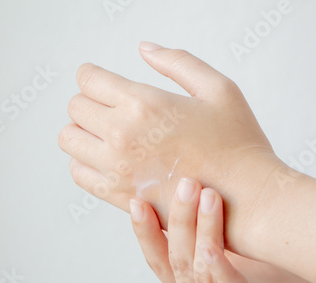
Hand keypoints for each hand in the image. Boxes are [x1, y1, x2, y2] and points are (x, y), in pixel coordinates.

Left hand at [59, 42, 282, 251]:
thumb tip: (144, 48)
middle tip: (111, 106)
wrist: (246, 200)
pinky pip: (78, 173)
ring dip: (83, 131)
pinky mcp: (118, 196)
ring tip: (107, 133)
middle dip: (89, 101)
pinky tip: (108, 159)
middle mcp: (123, 135)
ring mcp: (117, 168)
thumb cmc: (237, 143)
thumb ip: (178, 62)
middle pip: (75, 107)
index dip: (92, 74)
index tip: (101, 79)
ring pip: (69, 140)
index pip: (88, 79)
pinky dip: (85, 162)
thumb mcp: (218, 89)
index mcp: (144, 103)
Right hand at [128, 178, 315, 282]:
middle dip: (179, 220)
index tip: (138, 200)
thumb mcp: (237, 253)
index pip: (160, 262)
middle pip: (178, 263)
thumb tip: (197, 185)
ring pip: (201, 275)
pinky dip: (221, 271)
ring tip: (208, 196)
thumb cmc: (280, 282)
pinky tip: (212, 248)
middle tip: (184, 183)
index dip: (145, 232)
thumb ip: (213, 234)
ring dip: (201, 232)